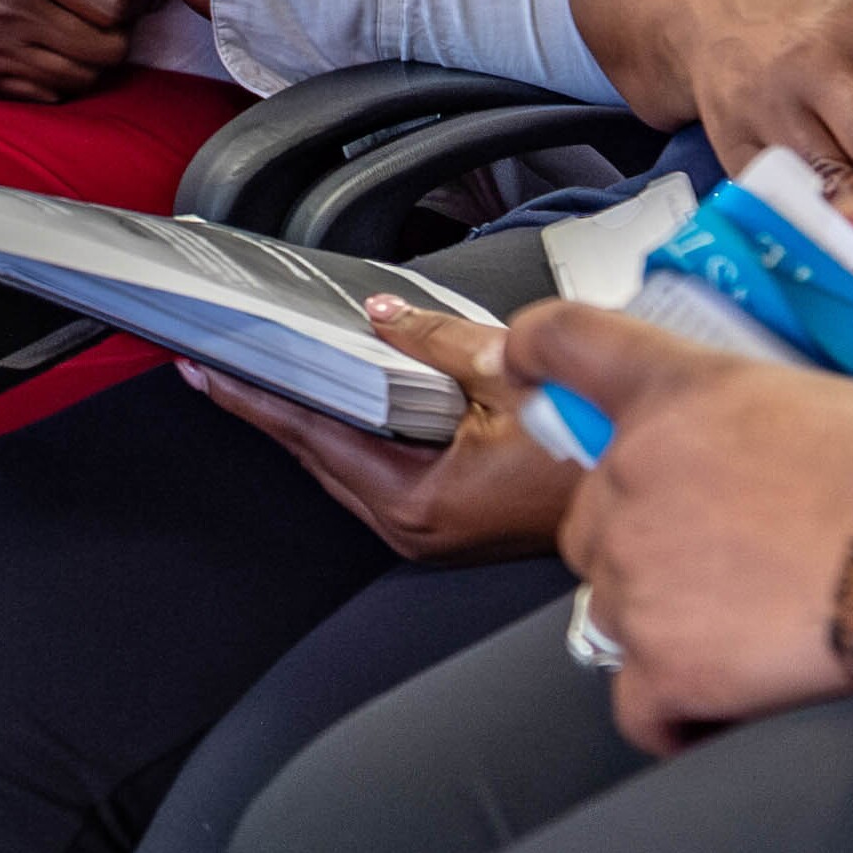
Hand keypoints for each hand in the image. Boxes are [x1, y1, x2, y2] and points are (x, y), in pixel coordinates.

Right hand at [0, 0, 136, 101]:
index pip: (115, 3)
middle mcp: (9, 5)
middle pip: (105, 49)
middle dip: (123, 30)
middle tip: (118, 9)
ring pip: (77, 78)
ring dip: (93, 57)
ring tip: (89, 28)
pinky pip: (38, 94)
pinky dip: (57, 78)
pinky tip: (54, 47)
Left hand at [184, 297, 577, 561]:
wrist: (642, 498)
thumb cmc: (591, 452)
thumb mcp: (508, 374)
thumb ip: (435, 340)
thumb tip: (383, 318)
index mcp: (416, 499)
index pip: (311, 436)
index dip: (255, 398)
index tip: (210, 372)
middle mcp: (413, 529)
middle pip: (318, 458)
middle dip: (271, 408)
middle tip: (220, 368)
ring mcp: (429, 534)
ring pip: (346, 470)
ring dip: (310, 423)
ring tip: (265, 380)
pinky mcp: (449, 526)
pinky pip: (379, 476)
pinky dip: (354, 438)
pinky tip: (342, 406)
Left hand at [508, 304, 852, 752]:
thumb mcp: (827, 397)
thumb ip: (752, 419)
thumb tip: (748, 455)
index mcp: (678, 390)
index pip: (566, 340)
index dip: (535, 353)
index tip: (522, 366)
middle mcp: (634, 474)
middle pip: (590, 514)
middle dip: (646, 538)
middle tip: (733, 556)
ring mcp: (637, 574)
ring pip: (611, 607)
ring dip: (666, 620)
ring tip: (754, 625)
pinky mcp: (661, 664)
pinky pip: (639, 708)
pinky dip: (674, 715)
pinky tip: (720, 709)